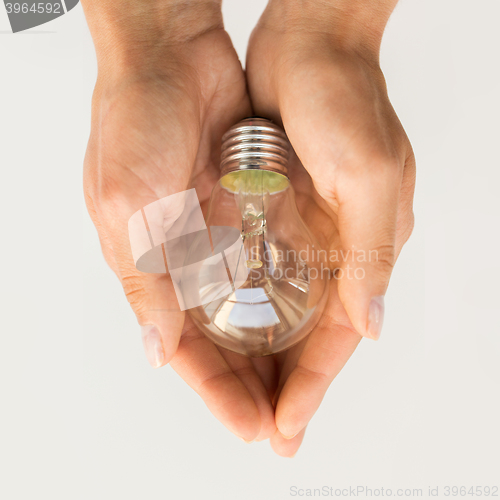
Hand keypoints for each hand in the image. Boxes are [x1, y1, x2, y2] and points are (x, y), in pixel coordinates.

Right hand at [83, 4, 275, 442]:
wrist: (171, 55)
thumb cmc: (135, 119)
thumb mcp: (126, 203)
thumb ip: (145, 278)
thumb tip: (158, 348)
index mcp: (150, 267)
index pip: (186, 349)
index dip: (218, 391)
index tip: (253, 427)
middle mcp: (186, 259)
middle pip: (222, 340)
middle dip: (250, 383)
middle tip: (284, 425)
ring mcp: (219, 234)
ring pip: (249, 310)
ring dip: (272, 349)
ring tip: (301, 388)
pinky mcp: (246, 209)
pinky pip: (269, 264)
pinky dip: (287, 297)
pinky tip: (308, 323)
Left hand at [245, 0, 415, 455]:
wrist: (307, 46)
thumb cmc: (342, 97)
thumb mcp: (366, 172)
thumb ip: (370, 251)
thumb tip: (370, 324)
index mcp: (363, 248)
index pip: (334, 339)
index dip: (311, 387)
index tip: (284, 427)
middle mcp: (334, 250)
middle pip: (307, 337)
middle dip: (285, 386)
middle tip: (262, 430)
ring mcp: (303, 234)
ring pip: (282, 313)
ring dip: (264, 356)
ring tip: (243, 398)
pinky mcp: (275, 213)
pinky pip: (261, 276)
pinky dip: (247, 310)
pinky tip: (230, 334)